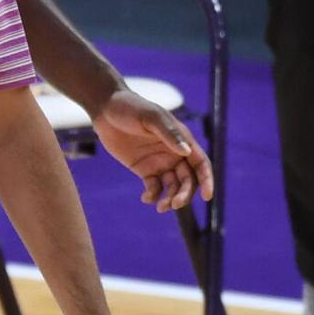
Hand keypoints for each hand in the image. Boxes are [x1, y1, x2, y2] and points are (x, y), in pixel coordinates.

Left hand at [92, 89, 213, 212]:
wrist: (105, 109)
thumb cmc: (131, 107)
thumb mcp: (150, 117)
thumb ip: (168, 133)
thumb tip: (186, 152)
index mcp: (182, 140)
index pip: (200, 163)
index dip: (206, 180)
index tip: (207, 196)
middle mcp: (174, 154)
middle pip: (188, 180)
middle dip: (185, 194)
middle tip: (175, 204)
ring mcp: (159, 162)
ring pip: (172, 186)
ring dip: (170, 198)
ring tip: (161, 207)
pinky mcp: (144, 169)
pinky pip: (154, 187)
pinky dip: (153, 195)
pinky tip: (146, 199)